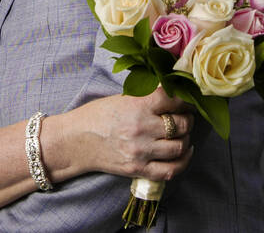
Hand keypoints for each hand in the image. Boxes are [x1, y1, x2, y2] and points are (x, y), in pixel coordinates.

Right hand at [49, 87, 192, 181]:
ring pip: (179, 147)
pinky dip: (183, 162)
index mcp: (137, 105)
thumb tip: (174, 94)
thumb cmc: (98, 116)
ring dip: (185, 139)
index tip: (187, 99)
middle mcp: (141, 128)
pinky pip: (171, 170)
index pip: (173, 99)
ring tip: (182, 134)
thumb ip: (148, 98)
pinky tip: (184, 152)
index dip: (185, 99)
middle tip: (185, 117)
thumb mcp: (123, 99)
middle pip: (181, 125)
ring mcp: (140, 151)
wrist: (76, 141)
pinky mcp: (138, 170)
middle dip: (187, 120)